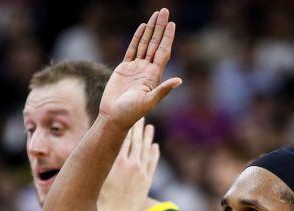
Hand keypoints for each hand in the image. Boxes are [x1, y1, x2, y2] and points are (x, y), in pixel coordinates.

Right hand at [98, 119, 158, 210]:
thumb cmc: (104, 198)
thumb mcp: (100, 177)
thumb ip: (102, 162)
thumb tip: (98, 148)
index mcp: (117, 162)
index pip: (123, 138)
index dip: (126, 125)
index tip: (128, 114)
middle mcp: (130, 164)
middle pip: (135, 140)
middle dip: (138, 126)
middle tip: (141, 114)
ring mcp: (141, 171)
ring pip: (145, 149)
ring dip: (148, 137)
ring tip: (149, 126)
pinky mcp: (147, 179)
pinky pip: (152, 162)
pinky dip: (154, 153)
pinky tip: (155, 145)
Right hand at [99, 8, 181, 128]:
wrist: (114, 117)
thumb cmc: (131, 113)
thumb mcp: (149, 102)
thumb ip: (163, 90)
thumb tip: (179, 80)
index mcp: (154, 75)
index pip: (163, 51)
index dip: (167, 37)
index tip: (171, 23)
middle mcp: (147, 69)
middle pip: (155, 43)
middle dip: (160, 27)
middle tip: (164, 11)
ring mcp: (136, 68)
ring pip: (145, 44)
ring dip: (150, 30)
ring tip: (155, 15)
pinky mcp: (124, 69)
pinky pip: (132, 49)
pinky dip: (137, 38)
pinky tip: (142, 28)